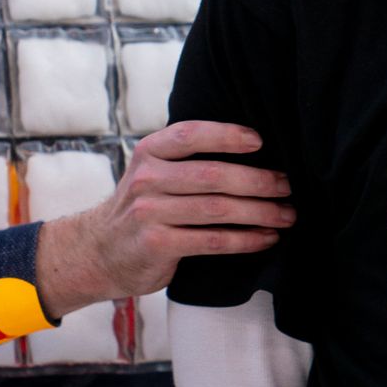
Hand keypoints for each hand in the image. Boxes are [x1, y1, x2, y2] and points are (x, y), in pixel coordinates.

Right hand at [35, 120, 292, 315]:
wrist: (98, 252)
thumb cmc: (143, 207)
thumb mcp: (153, 172)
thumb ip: (187, 159)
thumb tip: (255, 147)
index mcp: (150, 152)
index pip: (191, 134)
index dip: (227, 135)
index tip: (260, 141)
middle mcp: (147, 179)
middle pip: (213, 175)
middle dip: (258, 181)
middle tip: (288, 186)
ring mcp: (149, 212)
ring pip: (217, 209)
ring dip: (260, 212)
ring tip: (287, 214)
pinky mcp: (157, 244)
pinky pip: (212, 240)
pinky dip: (245, 240)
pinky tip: (266, 237)